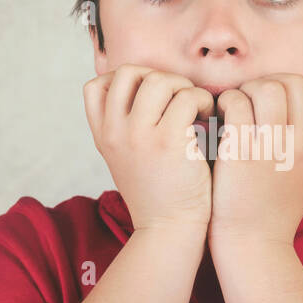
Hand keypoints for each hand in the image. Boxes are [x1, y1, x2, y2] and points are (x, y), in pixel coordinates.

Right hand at [83, 64, 215, 234]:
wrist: (170, 230)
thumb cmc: (159, 193)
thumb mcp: (127, 159)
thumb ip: (126, 127)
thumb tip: (149, 86)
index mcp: (103, 136)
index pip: (95, 86)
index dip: (124, 81)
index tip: (149, 96)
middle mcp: (115, 133)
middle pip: (129, 73)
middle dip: (159, 78)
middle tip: (178, 100)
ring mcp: (138, 136)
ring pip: (159, 80)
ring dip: (184, 87)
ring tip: (196, 108)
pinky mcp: (168, 141)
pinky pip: (187, 98)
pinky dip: (203, 101)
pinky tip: (208, 119)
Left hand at [208, 73, 302, 248]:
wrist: (253, 244)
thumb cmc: (274, 213)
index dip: (300, 93)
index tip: (281, 107)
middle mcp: (299, 145)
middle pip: (294, 83)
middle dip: (270, 84)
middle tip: (252, 102)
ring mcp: (270, 147)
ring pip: (265, 88)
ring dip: (246, 90)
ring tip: (235, 108)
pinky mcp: (240, 151)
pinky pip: (235, 103)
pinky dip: (225, 103)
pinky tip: (220, 119)